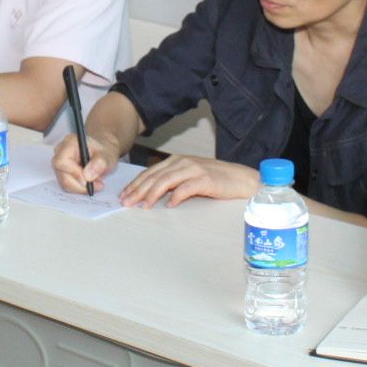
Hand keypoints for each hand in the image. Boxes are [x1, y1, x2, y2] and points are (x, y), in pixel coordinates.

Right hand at [52, 131, 126, 193]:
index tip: (88, 180)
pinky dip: (80, 188)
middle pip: (63, 175)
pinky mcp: (63, 173)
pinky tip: (91, 183)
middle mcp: (61, 153)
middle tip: (97, 185)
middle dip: (80, 184)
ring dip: (82, 188)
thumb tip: (87, 176)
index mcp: (70, 143)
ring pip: (65, 183)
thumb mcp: (107, 156)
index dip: (73, 173)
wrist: (103, 153)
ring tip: (97, 183)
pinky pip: (68, 186)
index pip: (62, 161)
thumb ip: (99, 164)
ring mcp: (60, 164)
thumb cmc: (104, 150)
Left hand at [116, 155, 261, 209]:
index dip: (135, 184)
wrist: (242, 179)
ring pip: (166, 180)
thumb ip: (173, 182)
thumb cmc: (216, 181)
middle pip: (154, 176)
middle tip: (126, 202)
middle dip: (138, 190)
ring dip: (152, 193)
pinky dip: (176, 196)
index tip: (124, 195)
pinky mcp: (206, 180)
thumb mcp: (190, 177)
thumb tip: (152, 194)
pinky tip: (169, 205)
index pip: (151, 172)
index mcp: (177, 161)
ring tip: (143, 205)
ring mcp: (194, 170)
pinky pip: (186, 188)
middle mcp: (183, 162)